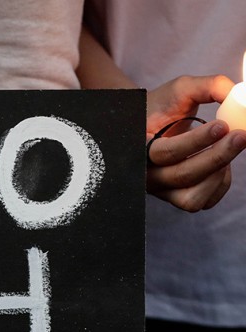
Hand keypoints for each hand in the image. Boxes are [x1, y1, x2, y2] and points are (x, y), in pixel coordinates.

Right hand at [145, 75, 245, 210]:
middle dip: (216, 156)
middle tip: (240, 136)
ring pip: (192, 199)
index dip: (196, 142)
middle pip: (182, 176)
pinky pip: (203, 202)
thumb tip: (239, 94)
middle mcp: (148, 175)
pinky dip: (219, 185)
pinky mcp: (177, 198)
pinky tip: (221, 165)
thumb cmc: (163, 108)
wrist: (150, 126)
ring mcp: (162, 190)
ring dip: (216, 175)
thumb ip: (209, 86)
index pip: (164, 153)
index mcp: (139, 148)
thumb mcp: (181, 90)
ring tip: (226, 150)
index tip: (222, 125)